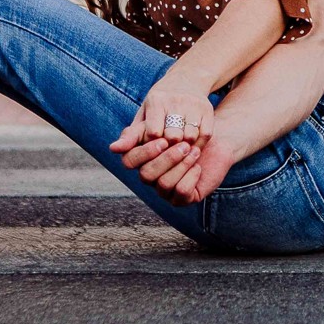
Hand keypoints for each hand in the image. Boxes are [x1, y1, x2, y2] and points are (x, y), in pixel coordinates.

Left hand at [109, 74, 215, 190]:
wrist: (185, 81)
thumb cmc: (159, 104)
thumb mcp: (143, 115)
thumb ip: (131, 135)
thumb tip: (114, 149)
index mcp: (156, 100)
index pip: (153, 133)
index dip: (152, 145)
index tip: (153, 147)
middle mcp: (176, 100)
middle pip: (173, 137)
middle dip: (169, 149)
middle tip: (167, 152)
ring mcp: (194, 104)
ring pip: (190, 137)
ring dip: (184, 148)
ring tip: (179, 150)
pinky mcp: (207, 110)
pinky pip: (205, 135)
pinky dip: (198, 144)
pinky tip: (191, 146)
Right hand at [122, 135, 240, 205]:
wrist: (209, 137)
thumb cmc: (181, 129)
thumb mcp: (159, 126)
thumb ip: (136, 134)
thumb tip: (113, 148)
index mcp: (140, 161)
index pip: (130, 162)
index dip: (145, 153)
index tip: (162, 140)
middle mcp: (150, 178)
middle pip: (147, 175)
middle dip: (167, 159)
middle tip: (184, 145)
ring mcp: (165, 190)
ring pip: (164, 184)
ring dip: (181, 166)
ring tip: (194, 151)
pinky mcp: (184, 198)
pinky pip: (182, 194)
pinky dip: (190, 178)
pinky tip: (197, 166)